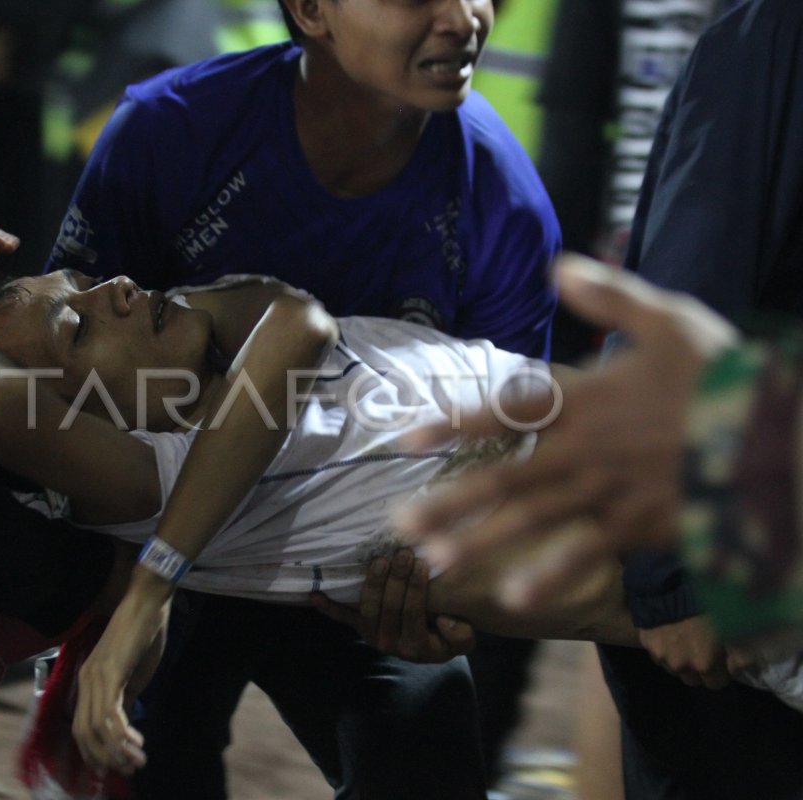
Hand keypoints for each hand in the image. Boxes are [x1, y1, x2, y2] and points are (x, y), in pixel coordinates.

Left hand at [72, 578, 168, 775]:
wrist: (148, 604)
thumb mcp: (132, 674)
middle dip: (105, 758)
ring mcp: (95, 676)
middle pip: (83, 733)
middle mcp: (85, 680)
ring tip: (137, 761)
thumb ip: (124, 697)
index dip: (94, 752)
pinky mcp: (109, 673)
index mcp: (88, 680)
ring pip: (95, 728)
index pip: (80, 727)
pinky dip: (122, 735)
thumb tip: (123, 724)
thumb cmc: (143, 635)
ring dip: (116, 751)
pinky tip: (136, 743)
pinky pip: (109, 714)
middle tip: (128, 770)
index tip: (113, 768)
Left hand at [311, 549, 474, 661]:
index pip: (413, 613)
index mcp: (416, 646)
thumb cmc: (447, 636)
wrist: (429, 647)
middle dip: (397, 578)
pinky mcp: (359, 627)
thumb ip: (459, 635)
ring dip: (373, 582)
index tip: (422, 564)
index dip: (416, 589)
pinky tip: (314, 596)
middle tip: (403, 553)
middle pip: (389, 607)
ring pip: (367, 607)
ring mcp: (371, 634)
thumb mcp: (462, 640)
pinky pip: (342, 618)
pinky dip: (328, 607)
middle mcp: (389, 643)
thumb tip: (443, 619)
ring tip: (381, 559)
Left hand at [405, 255, 737, 607]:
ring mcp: (609, 491)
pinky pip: (586, 554)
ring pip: (533, 519)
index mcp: (588, 399)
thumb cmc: (723, 377)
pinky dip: (551, 575)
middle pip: (505, 476)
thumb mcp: (670, 321)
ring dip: (481, 540)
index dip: (455, 424)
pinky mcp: (639, 526)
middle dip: (451, 500)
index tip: (407, 441)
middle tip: (400, 522)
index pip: (507, 410)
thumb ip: (611, 297)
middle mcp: (586, 448)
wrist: (779, 434)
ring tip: (433, 563)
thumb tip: (558, 266)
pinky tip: (513, 597)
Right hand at [638, 616, 740, 689]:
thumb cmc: (707, 606)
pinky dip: (666, 648)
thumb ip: (741, 655)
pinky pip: (659, 654)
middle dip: (700, 670)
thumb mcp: (734, 628)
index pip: (716, 683)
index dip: (721, 672)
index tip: (722, 659)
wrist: (671, 585)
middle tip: (704, 650)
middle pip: (693, 679)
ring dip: (682, 660)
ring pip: (674, 668)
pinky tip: (671, 633)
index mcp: (704, 665)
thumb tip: (738, 670)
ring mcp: (660, 656)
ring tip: (686, 641)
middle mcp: (680, 666)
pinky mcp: (646, 643)